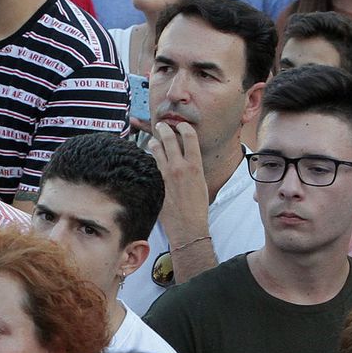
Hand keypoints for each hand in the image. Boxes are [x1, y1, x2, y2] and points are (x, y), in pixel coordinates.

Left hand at [143, 115, 211, 240]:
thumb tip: (186, 157)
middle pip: (169, 138)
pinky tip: (150, 159)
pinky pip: (150, 164)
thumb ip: (193, 168)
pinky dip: (150, 159)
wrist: (188, 227)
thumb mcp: (201, 183)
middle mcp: (180, 167)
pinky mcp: (156, 182)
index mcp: (195, 166)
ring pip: (156, 149)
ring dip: (154, 142)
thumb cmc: (198, 208)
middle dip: (164, 128)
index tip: (181, 125)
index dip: (184, 127)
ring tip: (153, 141)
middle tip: (161, 126)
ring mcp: (166, 174)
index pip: (190, 137)